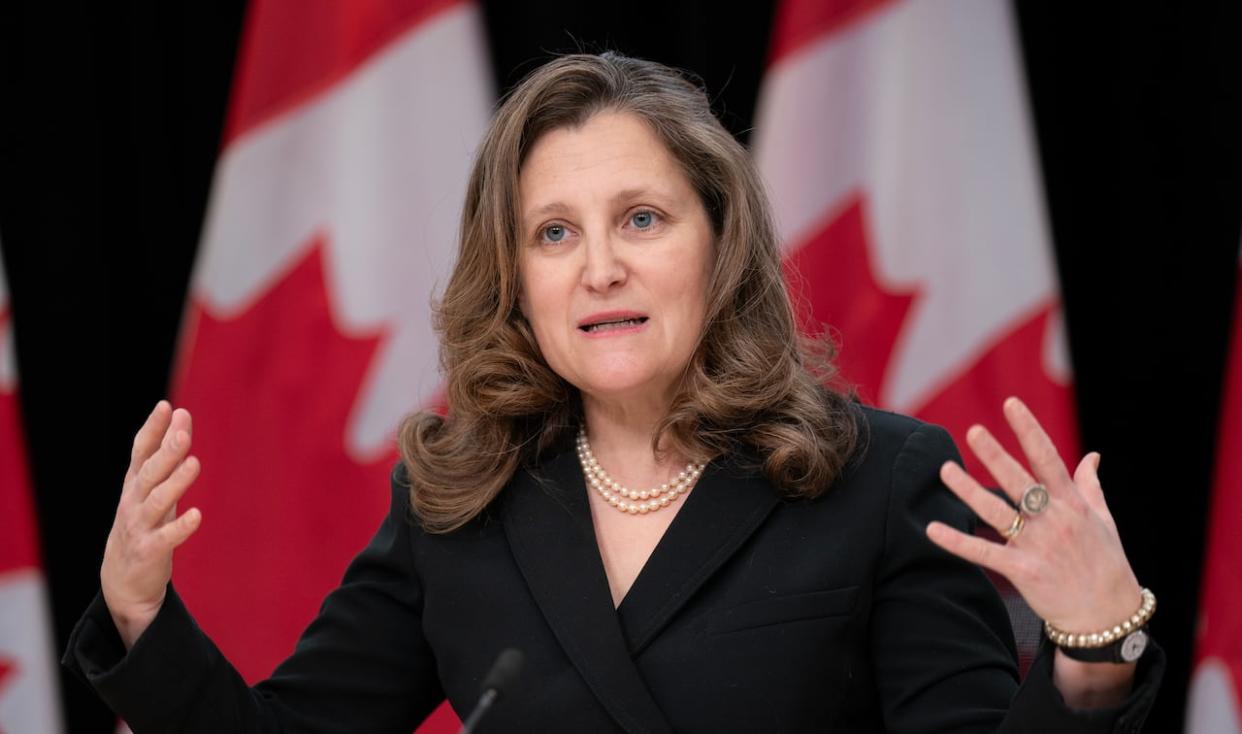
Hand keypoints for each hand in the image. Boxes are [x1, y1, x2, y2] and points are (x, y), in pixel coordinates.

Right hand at [101, 401, 202, 648]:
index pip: (140, 452)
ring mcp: (139, 527)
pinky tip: (197, 515)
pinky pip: (166, 538)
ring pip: (157, 502)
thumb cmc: (143, 525)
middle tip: (183, 432)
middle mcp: (133, 503)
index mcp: (134, 485)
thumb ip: (167, 454)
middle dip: (165, 452)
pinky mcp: (149, 552)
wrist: (122, 582)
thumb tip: (181, 415)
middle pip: (150, 474)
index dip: (152, 430)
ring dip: (176, 483)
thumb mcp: (152, 488)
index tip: (166, 407)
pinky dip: (180, 527)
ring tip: (194, 463)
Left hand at [925, 396, 1141, 639]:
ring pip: (996, 512)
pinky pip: (984, 552)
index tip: (1012, 404)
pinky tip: (932, 529)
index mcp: (1072, 503)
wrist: (1108, 616)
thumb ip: (1091, 486)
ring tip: (945, 470)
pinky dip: (957, 541)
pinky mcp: (1024, 571)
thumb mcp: (1104, 520)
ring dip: (968, 490)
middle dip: (995, 455)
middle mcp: (1054, 520)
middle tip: (972, 431)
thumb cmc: (1106, 564)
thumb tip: (1093, 455)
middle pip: (1018, 480)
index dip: (1029, 430)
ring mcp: (1038, 545)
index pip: (1048, 458)